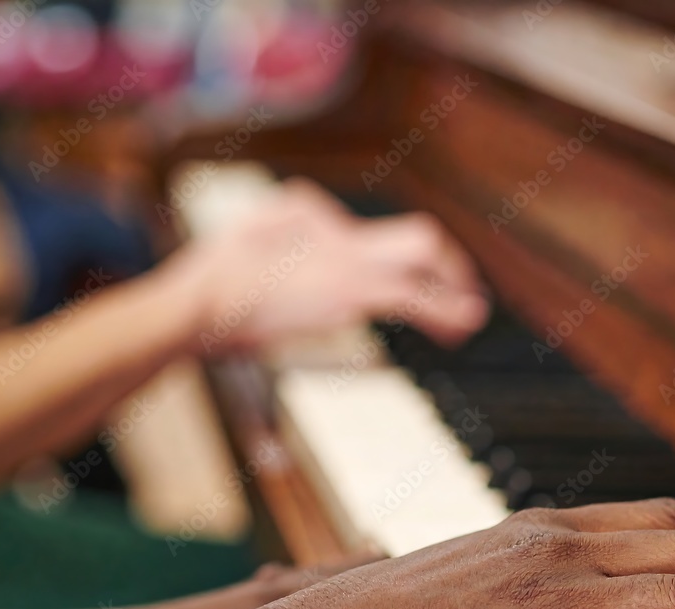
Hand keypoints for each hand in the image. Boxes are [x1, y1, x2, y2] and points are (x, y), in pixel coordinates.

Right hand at [180, 179, 488, 349]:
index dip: (411, 260)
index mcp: (317, 219)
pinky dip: (441, 309)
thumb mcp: (248, 231)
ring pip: (422, 263)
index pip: (378, 234)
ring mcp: (348, 265)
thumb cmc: (215, 280)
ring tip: (472, 314)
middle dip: (447, 265)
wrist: (201, 306)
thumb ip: (289, 218)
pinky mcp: (348, 296)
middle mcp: (342, 238)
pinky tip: (457, 325)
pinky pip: (411, 298)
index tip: (424, 282)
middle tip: (463, 291)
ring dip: (453, 291)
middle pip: (418, 238)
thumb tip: (324, 223)